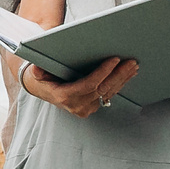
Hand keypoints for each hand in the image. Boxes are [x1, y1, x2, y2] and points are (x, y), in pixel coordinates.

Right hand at [19, 56, 136, 117]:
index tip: (114, 60)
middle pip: (103, 89)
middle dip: (118, 74)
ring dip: (123, 79)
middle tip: (131, 62)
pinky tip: (128, 75)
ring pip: (108, 93)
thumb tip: (35, 69)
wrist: (43, 90)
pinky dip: (119, 84)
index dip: (103, 73)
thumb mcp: (37, 73)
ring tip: (133, 66)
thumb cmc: (43, 78)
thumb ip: (37, 71)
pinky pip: (108, 95)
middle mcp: (77, 106)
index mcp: (65, 97)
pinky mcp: (92, 107)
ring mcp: (86, 109)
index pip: (89, 84)